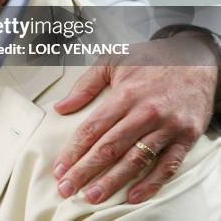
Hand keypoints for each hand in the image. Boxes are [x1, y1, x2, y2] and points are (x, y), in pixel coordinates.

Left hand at [52, 34, 217, 204]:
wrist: (196, 59)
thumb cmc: (150, 60)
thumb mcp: (113, 60)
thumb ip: (86, 85)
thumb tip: (61, 107)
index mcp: (125, 94)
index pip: (93, 128)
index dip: (74, 150)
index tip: (60, 167)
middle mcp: (145, 113)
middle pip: (110, 148)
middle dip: (85, 171)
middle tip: (67, 188)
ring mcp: (167, 127)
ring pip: (135, 160)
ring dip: (112, 182)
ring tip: (92, 196)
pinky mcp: (185, 138)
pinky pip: (167, 166)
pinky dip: (151, 184)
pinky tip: (132, 196)